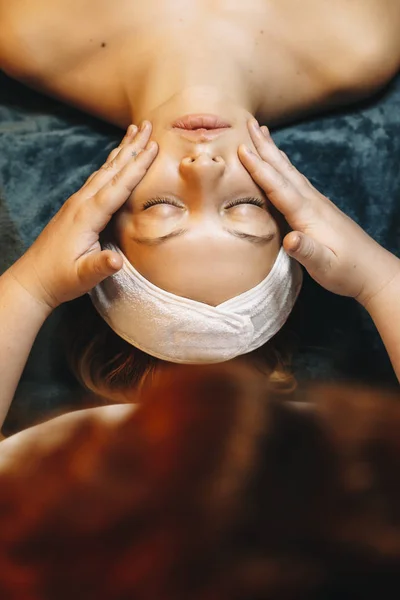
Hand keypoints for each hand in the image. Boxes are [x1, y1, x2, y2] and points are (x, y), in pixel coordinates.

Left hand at [9, 122, 157, 309]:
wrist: (33, 280)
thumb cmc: (61, 279)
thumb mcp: (83, 276)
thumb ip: (100, 266)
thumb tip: (116, 260)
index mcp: (87, 216)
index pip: (118, 186)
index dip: (137, 166)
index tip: (154, 147)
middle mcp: (81, 203)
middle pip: (111, 169)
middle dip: (131, 147)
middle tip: (147, 125)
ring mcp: (76, 203)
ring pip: (103, 171)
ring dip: (121, 151)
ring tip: (133, 132)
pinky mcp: (75, 208)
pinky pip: (97, 179)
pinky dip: (111, 165)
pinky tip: (115, 162)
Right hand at [238, 120, 398, 305]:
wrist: (373, 272)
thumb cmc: (346, 271)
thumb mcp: (325, 266)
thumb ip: (307, 252)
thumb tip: (289, 239)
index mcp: (308, 214)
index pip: (279, 187)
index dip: (259, 168)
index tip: (242, 148)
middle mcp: (312, 203)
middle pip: (284, 170)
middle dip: (265, 147)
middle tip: (249, 122)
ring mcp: (317, 204)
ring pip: (290, 172)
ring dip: (274, 152)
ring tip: (263, 133)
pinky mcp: (318, 209)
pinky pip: (295, 181)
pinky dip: (283, 167)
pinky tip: (280, 166)